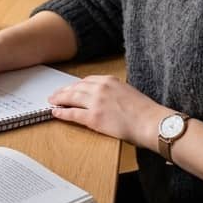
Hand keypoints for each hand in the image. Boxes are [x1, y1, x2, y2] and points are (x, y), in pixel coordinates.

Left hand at [48, 75, 166, 147]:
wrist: (151, 122)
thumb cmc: (145, 111)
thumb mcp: (128, 92)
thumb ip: (114, 92)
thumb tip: (107, 99)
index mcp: (110, 80)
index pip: (86, 81)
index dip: (75, 86)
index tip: (70, 88)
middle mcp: (101, 88)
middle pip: (76, 88)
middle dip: (64, 91)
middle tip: (55, 95)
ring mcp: (96, 102)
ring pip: (71, 98)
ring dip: (59, 100)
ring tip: (52, 102)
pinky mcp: (94, 117)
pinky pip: (73, 114)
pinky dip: (62, 113)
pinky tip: (56, 113)